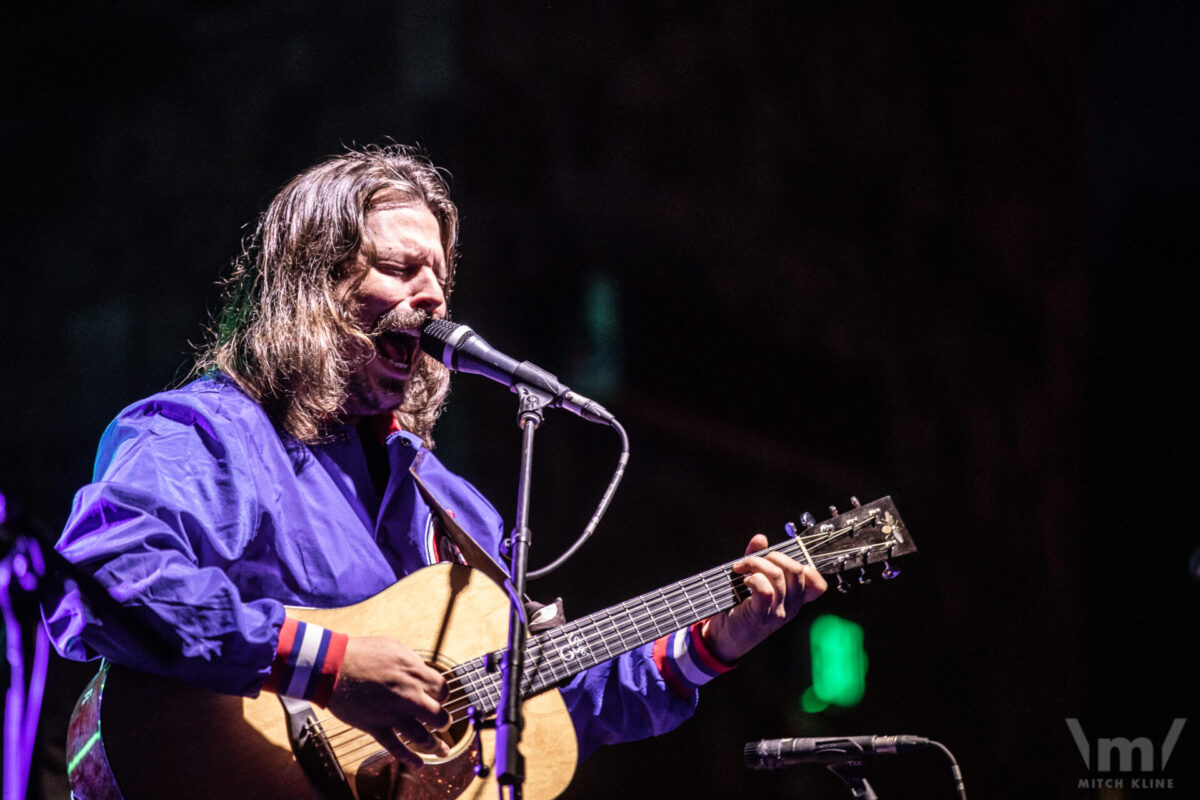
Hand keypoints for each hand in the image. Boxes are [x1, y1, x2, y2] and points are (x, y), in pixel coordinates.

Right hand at [325, 636, 450, 770]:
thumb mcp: (393, 646)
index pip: (442, 690)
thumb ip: (412, 662)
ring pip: (422, 737)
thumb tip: (422, 671)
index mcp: (415, 673)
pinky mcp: (375, 727)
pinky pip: (395, 747)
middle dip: (443, 721)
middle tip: (443, 723)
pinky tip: (419, 764)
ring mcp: (393, 714)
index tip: (438, 698)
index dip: (442, 695)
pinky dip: (409, 758)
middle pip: (438, 716)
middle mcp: (409, 695)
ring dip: (435, 745)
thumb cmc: (361, 652)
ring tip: (441, 750)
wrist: (331, 666)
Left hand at [701, 534, 826, 662]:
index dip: (805, 566)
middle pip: (797, 570)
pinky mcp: (761, 615)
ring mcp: (778, 612)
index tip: (780, 561)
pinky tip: (744, 581)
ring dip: (756, 563)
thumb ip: (757, 558)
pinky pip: (765, 589)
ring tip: (741, 568)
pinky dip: (753, 578)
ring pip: (778, 575)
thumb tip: (761, 538)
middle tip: (753, 561)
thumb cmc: (739, 606)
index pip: (817, 584)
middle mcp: (791, 607)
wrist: (723, 637)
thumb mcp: (751, 579)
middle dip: (774, 556)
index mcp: (794, 600)